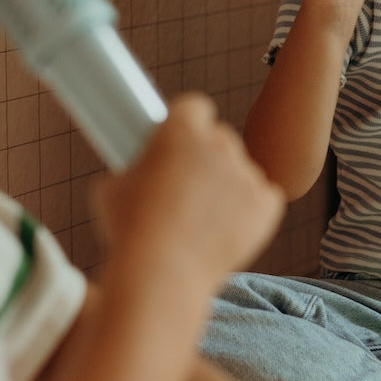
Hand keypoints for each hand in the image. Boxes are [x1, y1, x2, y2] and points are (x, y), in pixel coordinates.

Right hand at [94, 94, 284, 284]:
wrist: (164, 273)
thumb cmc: (131, 231)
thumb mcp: (112, 188)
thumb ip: (133, 168)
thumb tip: (136, 170)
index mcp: (181, 130)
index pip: (194, 107)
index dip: (188, 123)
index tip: (182, 139)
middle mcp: (219, 144)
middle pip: (221, 138)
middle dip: (208, 156)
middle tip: (190, 185)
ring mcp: (246, 174)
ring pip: (242, 171)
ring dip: (229, 186)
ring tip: (203, 219)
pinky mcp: (267, 204)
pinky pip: (265, 198)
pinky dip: (252, 211)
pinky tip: (228, 228)